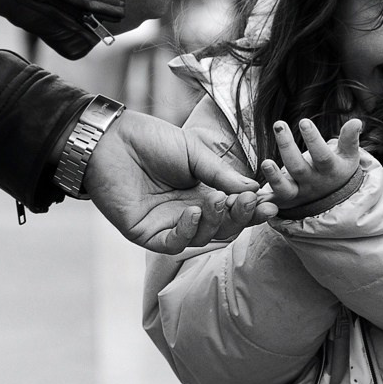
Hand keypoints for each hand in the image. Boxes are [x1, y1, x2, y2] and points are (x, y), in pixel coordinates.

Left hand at [85, 109, 277, 252]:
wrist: (112, 139)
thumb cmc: (151, 141)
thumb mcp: (195, 154)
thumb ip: (221, 175)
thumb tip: (254, 189)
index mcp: (202, 192)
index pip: (234, 209)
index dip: (252, 209)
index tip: (270, 203)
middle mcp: (188, 212)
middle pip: (223, 227)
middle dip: (239, 217)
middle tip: (248, 203)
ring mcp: (167, 225)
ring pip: (202, 238)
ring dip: (215, 222)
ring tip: (217, 201)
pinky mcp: (146, 233)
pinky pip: (173, 244)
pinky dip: (186, 232)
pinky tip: (193, 213)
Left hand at [261, 118, 362, 210]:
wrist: (331, 198)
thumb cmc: (338, 169)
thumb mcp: (348, 156)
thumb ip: (350, 139)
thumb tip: (357, 122)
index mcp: (330, 170)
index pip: (322, 156)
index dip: (313, 140)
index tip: (303, 121)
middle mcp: (313, 183)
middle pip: (298, 168)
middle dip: (287, 147)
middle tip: (278, 124)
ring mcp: (298, 193)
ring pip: (284, 187)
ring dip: (273, 176)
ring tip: (265, 161)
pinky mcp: (284, 200)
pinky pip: (271, 199)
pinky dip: (261, 198)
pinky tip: (249, 188)